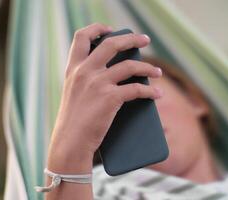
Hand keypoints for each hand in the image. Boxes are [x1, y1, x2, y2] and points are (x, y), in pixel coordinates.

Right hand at [47, 23, 162, 171]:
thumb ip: (85, 79)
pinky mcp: (110, 98)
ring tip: (157, 73)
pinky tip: (157, 94)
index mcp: (73, 68)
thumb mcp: (74, 93)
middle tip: (145, 40)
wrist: (70, 142)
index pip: (81, 37)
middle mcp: (85, 71)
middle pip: (112, 44)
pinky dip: (151, 92)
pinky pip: (137, 89)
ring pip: (130, 65)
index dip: (97, 28)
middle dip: (132, 39)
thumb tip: (114, 73)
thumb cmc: (73, 121)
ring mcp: (98, 83)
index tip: (111, 29)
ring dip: (148, 68)